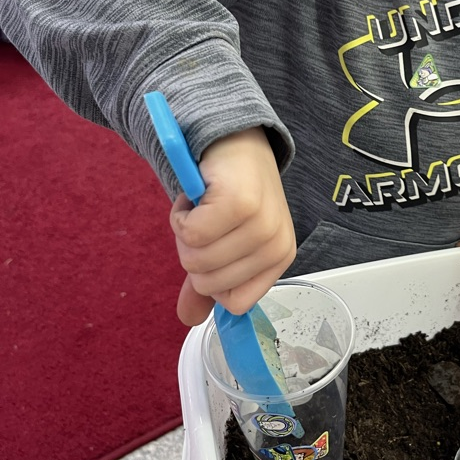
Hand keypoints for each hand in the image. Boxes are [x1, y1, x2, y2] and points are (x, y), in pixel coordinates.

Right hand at [169, 128, 295, 325]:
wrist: (235, 139)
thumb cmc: (233, 190)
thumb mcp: (226, 240)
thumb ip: (208, 281)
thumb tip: (189, 320)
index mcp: (279, 260)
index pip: (234, 304)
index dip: (210, 279)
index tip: (214, 247)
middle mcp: (276, 245)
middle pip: (209, 283)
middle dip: (192, 252)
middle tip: (206, 220)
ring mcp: (261, 224)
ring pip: (197, 258)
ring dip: (183, 230)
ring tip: (202, 206)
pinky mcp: (239, 204)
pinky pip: (190, 233)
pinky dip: (179, 215)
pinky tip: (195, 196)